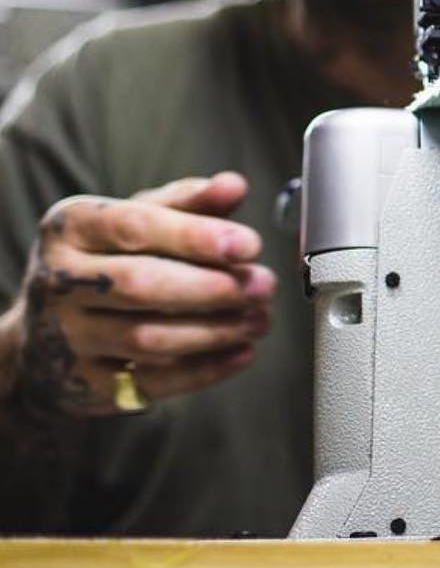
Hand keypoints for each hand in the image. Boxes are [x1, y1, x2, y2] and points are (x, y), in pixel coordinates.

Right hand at [6, 172, 275, 416]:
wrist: (46, 335)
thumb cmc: (109, 262)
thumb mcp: (139, 221)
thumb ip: (189, 203)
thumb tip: (235, 185)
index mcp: (71, 227)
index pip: (134, 226)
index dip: (195, 236)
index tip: (249, 245)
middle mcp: (60, 281)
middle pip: (142, 285)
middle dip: (213, 287)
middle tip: (264, 285)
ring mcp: (69, 336)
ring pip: (147, 338)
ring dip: (215, 331)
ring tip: (261, 319)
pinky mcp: (88, 382)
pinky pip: (152, 382)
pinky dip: (204, 370)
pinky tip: (242, 353)